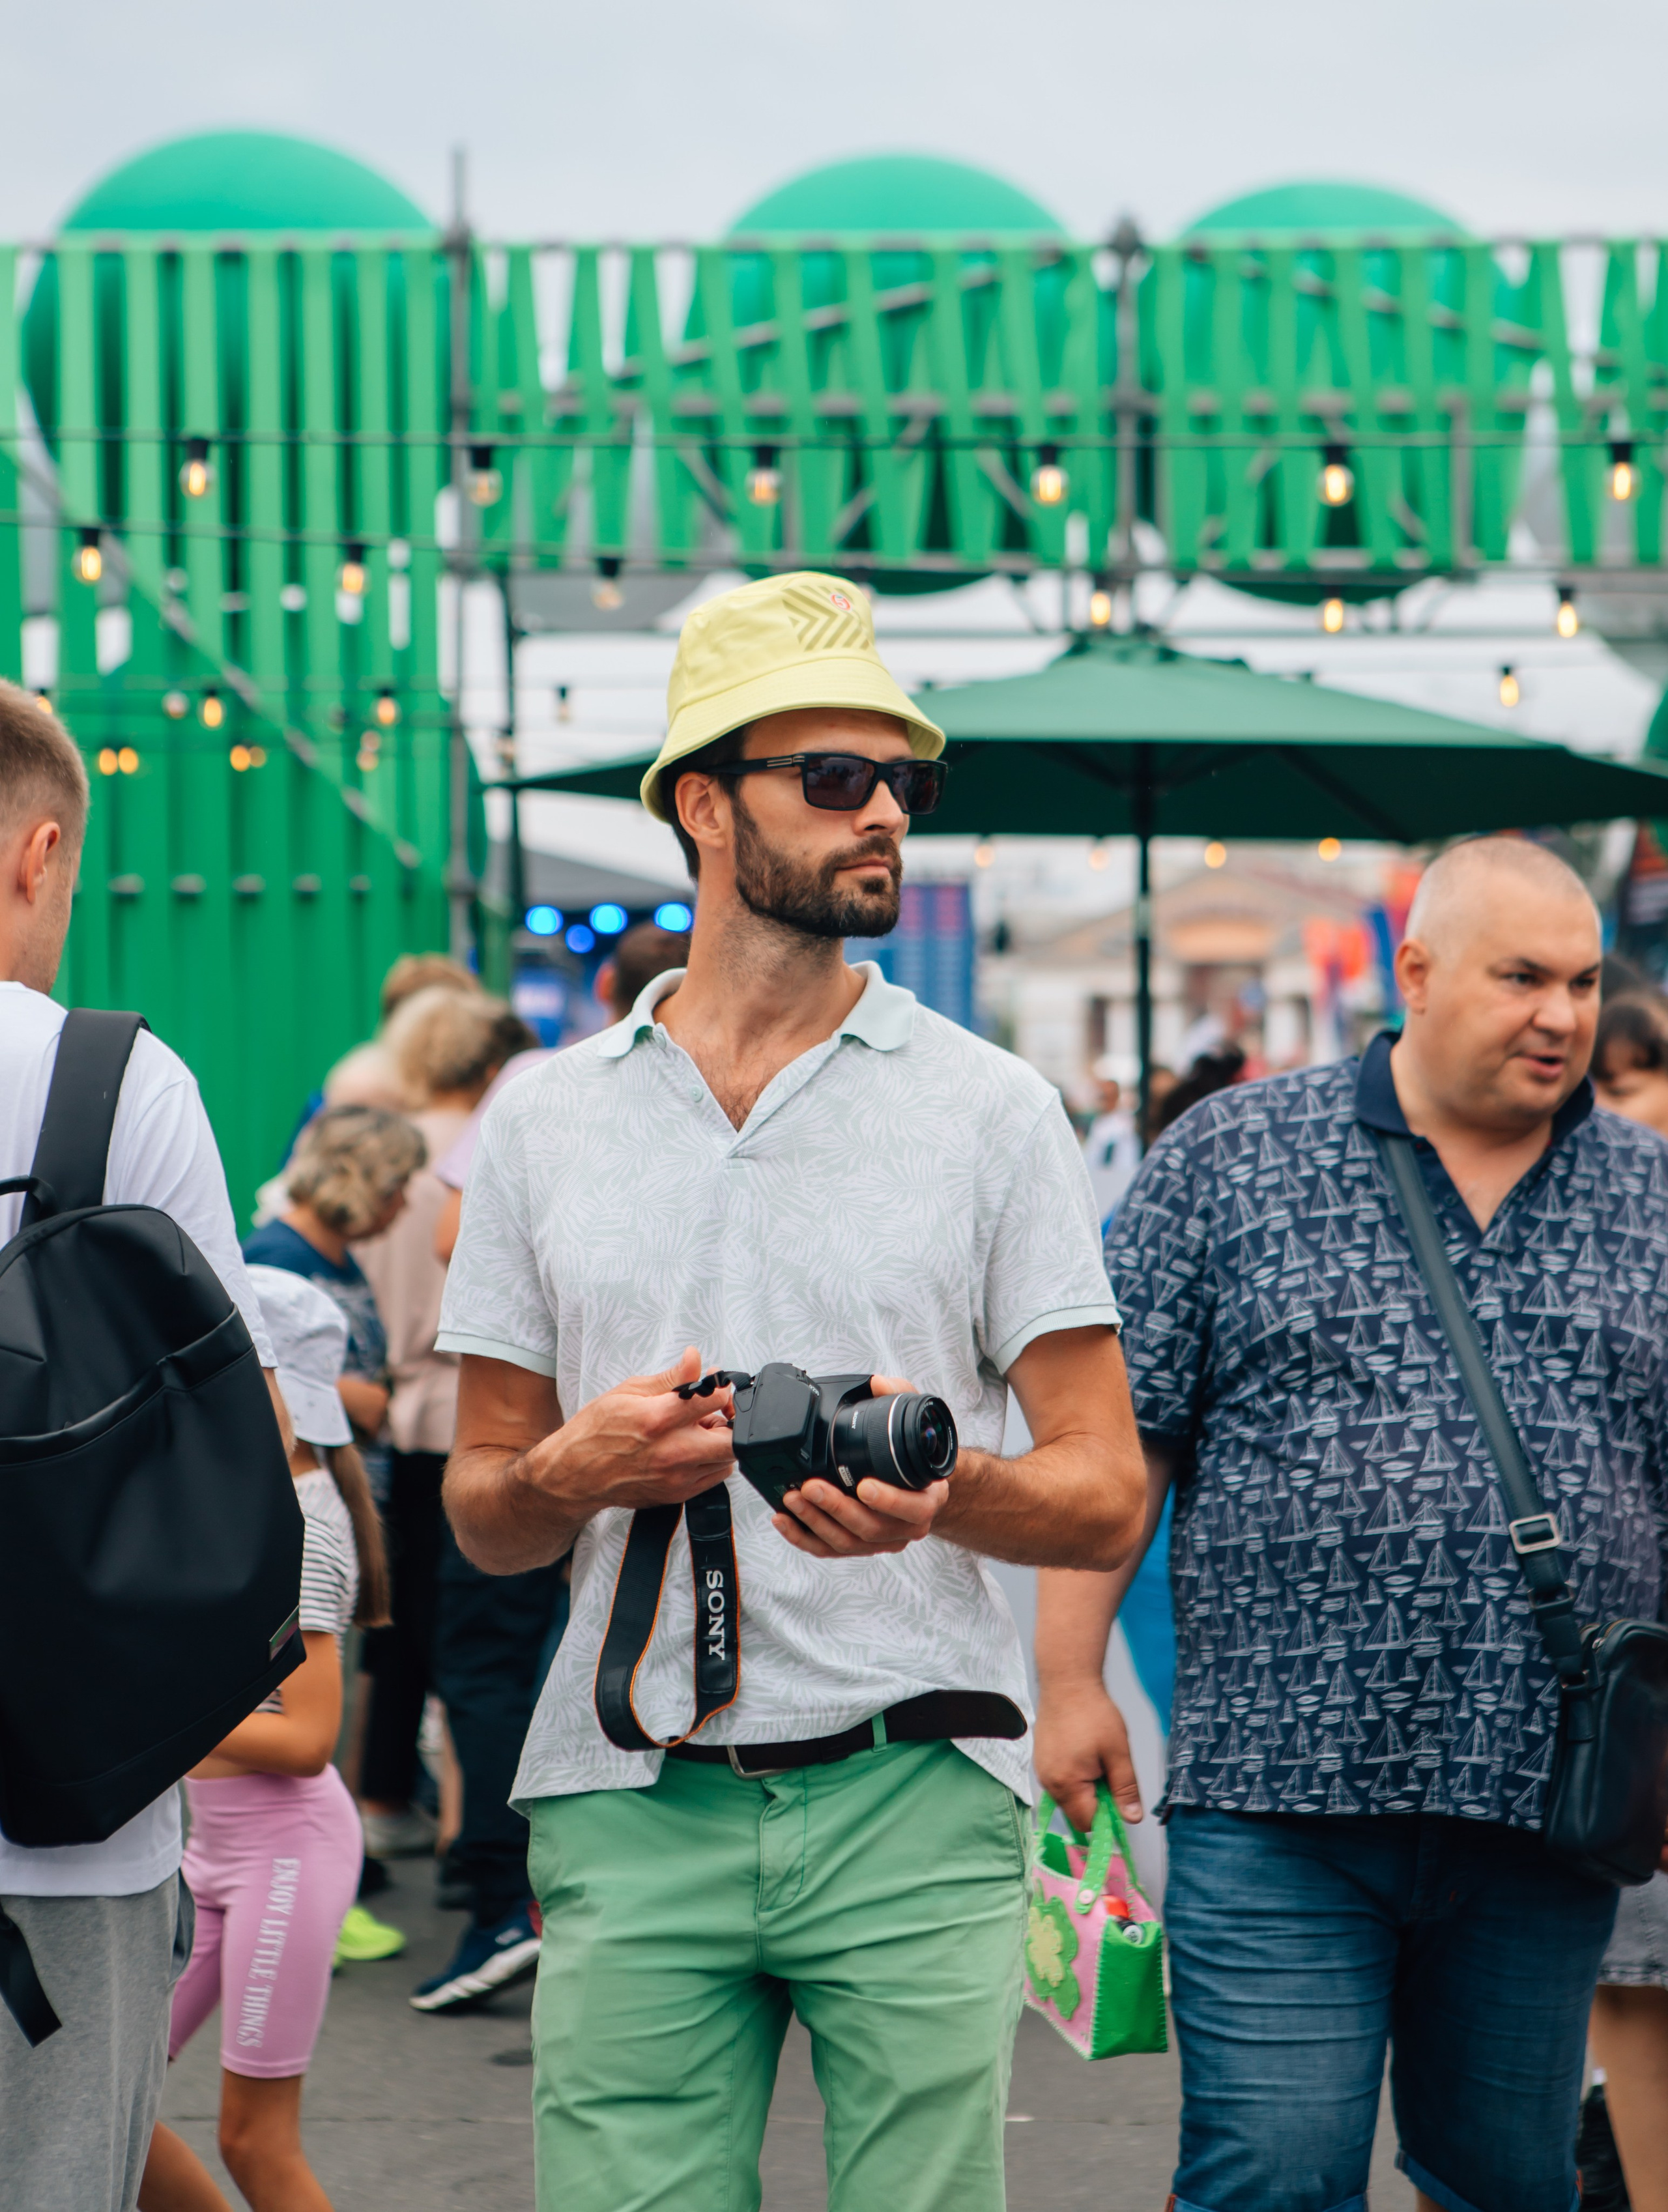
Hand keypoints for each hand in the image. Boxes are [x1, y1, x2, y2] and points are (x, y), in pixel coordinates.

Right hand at [530, 1346, 738, 1514]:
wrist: (574, 1475)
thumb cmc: (595, 1432)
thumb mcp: (628, 1391)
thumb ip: (670, 1378)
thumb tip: (695, 1359)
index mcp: (658, 1419)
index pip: (714, 1398)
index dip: (719, 1387)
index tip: (713, 1385)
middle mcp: (672, 1451)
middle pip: (732, 1437)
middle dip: (730, 1418)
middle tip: (716, 1410)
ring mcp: (677, 1477)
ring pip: (728, 1458)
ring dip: (721, 1440)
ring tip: (698, 1430)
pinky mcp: (677, 1494)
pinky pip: (716, 1477)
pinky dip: (712, 1461)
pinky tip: (692, 1449)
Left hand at [774, 1372, 948, 1560]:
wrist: (917, 1486)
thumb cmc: (913, 1456)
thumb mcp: (917, 1421)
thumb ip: (901, 1397)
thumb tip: (879, 1384)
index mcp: (928, 1499)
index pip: (914, 1509)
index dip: (889, 1501)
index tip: (863, 1486)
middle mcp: (907, 1527)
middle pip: (871, 1529)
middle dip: (837, 1508)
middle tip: (810, 1486)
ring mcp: (881, 1540)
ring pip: (847, 1542)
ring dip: (816, 1522)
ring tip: (792, 1498)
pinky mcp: (857, 1546)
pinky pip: (829, 1550)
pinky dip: (803, 1538)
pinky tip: (784, 1520)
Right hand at [1034, 1678, 1142, 1835]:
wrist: (1067, 1681)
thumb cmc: (1093, 1713)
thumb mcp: (1118, 1751)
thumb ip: (1125, 1788)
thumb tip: (1133, 1818)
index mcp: (1066, 1784)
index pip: (1087, 1822)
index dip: (1107, 1816)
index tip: (1119, 1797)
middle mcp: (1048, 1782)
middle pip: (1076, 1812)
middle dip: (1096, 1801)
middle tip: (1109, 1772)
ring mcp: (1041, 1770)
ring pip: (1068, 1797)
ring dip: (1085, 1788)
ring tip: (1096, 1759)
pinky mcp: (1040, 1759)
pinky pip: (1060, 1781)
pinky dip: (1074, 1776)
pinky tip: (1083, 1753)